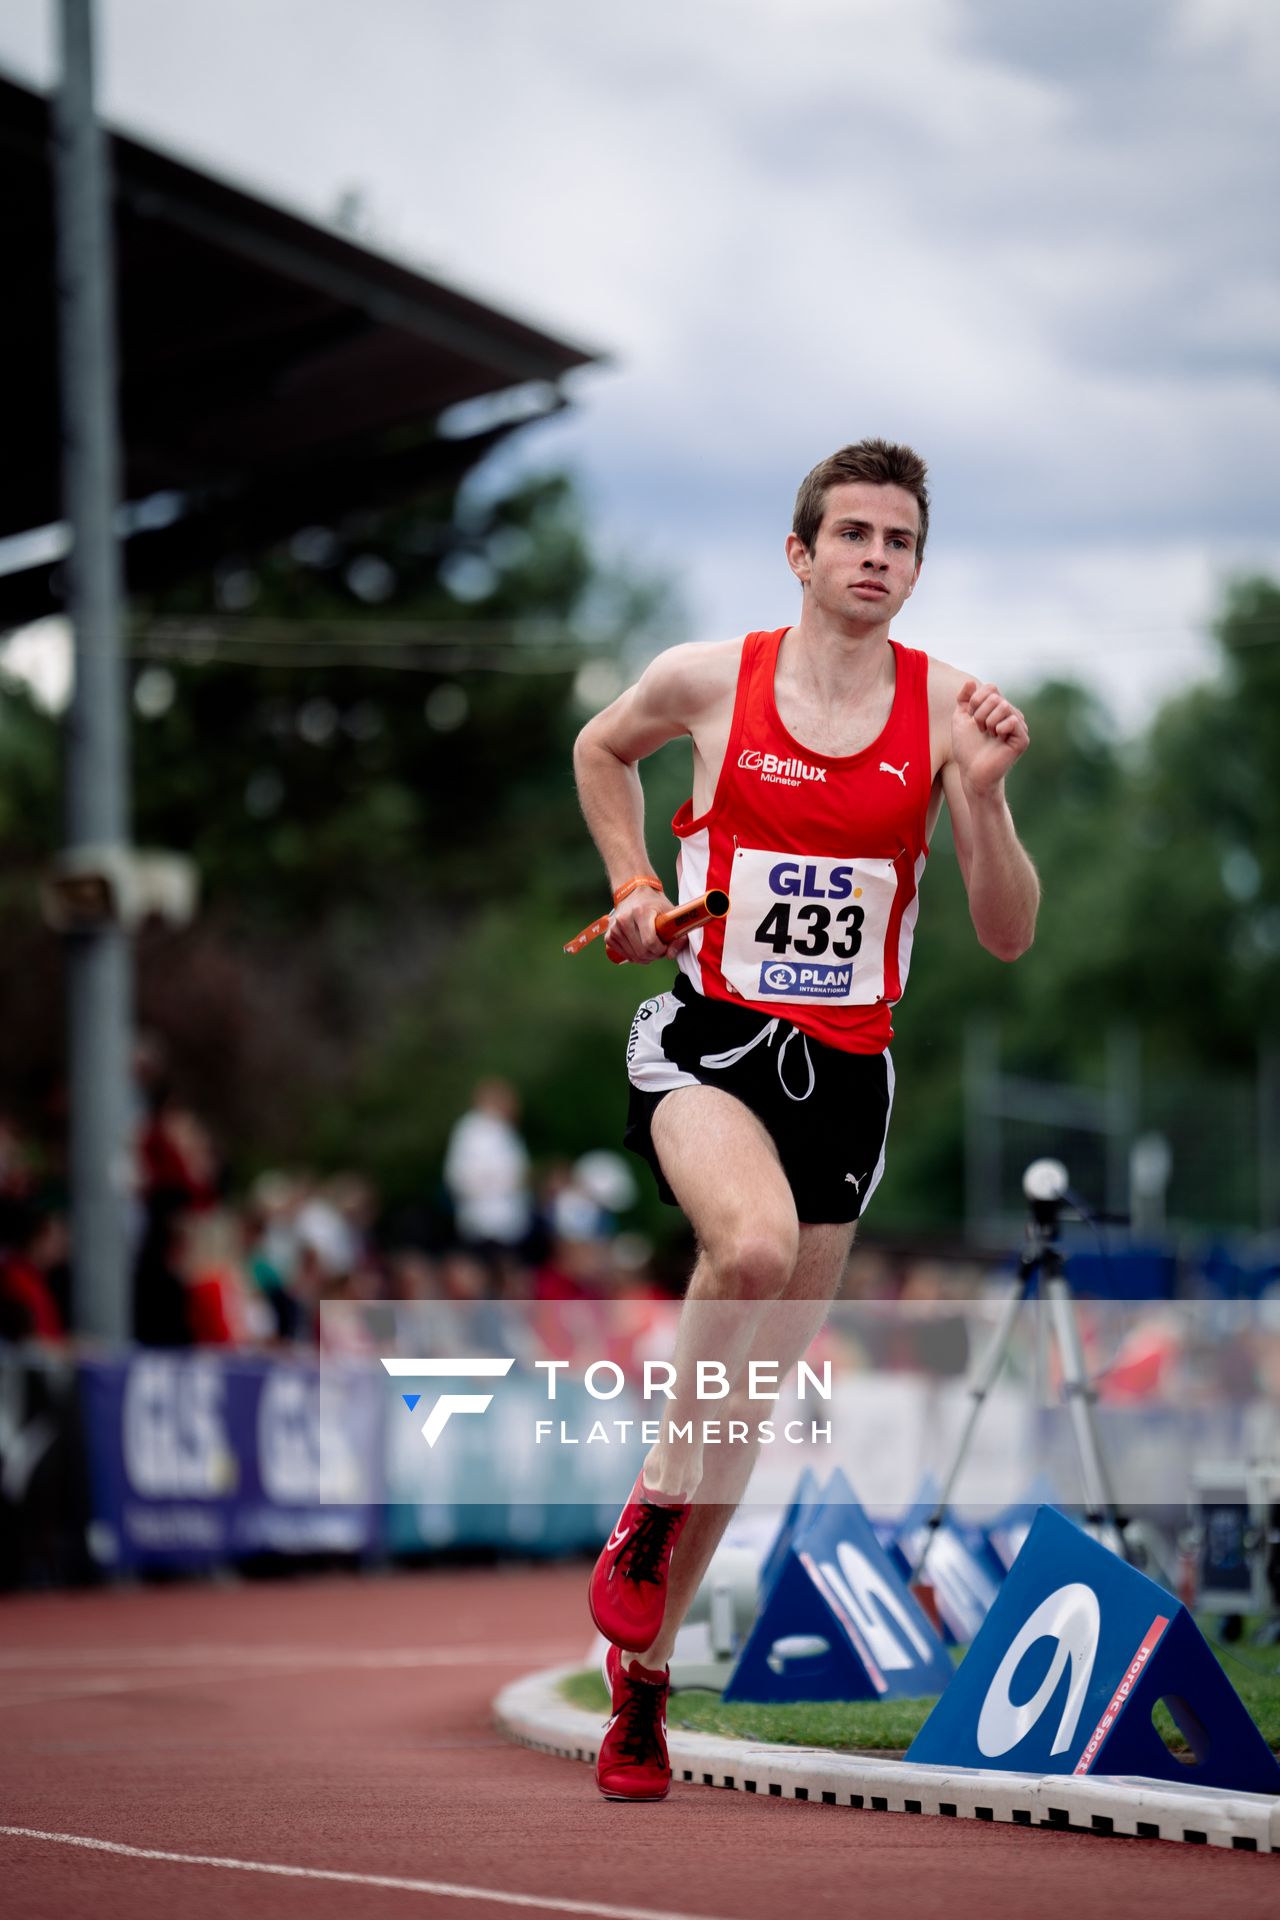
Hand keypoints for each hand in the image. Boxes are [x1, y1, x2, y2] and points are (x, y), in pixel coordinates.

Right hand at [604, 890, 685, 963]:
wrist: (633, 892)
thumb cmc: (654, 903)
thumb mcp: (669, 913)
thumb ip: (676, 935)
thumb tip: (671, 955)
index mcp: (640, 912)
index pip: (650, 941)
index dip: (661, 950)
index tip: (666, 946)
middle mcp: (624, 919)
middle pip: (642, 951)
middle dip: (655, 955)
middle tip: (660, 950)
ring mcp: (614, 928)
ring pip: (633, 956)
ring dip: (646, 958)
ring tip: (652, 949)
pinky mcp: (609, 935)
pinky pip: (624, 955)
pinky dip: (634, 957)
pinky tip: (641, 950)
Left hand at [952, 680, 1028, 797]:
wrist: (972, 771)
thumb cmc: (966, 748)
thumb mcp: (960, 719)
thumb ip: (964, 699)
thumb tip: (970, 682)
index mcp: (998, 708)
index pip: (991, 688)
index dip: (976, 700)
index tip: (971, 717)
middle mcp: (1011, 714)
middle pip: (995, 697)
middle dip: (980, 713)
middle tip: (980, 729)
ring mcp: (1019, 726)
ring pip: (1004, 706)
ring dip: (988, 721)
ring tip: (988, 734)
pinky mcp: (1022, 738)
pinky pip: (1013, 720)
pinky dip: (1000, 727)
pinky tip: (997, 738)